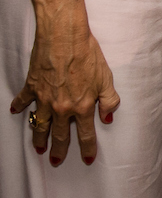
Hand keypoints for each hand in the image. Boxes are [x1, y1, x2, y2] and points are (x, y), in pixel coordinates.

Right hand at [10, 12, 119, 166]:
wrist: (64, 36)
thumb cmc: (87, 54)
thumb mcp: (106, 78)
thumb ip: (109, 100)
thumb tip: (107, 117)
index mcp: (82, 106)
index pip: (85, 135)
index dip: (87, 149)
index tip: (87, 160)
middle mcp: (62, 107)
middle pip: (59, 135)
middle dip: (58, 150)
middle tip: (55, 160)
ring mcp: (45, 99)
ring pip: (40, 125)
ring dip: (38, 138)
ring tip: (39, 148)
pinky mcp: (32, 86)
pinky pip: (23, 100)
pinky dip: (19, 106)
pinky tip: (15, 111)